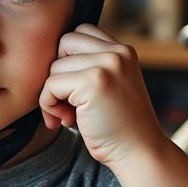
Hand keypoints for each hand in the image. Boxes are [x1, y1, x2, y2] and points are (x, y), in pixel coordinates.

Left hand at [39, 23, 167, 167]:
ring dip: (52, 93)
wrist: (140, 154)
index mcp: (123, 51)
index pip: (81, 32)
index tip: (75, 89)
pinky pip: (51, 85)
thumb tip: (47, 60)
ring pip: (55, 66)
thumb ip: (90, 67)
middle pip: (65, 42)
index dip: (70, 59)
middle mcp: (117, 52)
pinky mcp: (93, 82)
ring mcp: (107, 65)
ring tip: (68, 115)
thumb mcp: (111, 86)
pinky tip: (65, 121)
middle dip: (59, 71)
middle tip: (68, 101)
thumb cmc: (119, 127)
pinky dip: (49, 105)